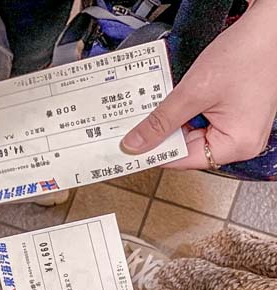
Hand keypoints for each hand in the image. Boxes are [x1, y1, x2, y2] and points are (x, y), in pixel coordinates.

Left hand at [121, 0, 276, 168]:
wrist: (270, 26)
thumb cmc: (247, 53)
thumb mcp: (193, 92)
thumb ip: (161, 121)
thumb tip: (135, 144)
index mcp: (237, 144)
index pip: (184, 160)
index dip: (154, 154)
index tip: (128, 149)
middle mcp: (241, 142)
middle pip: (187, 148)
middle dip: (162, 135)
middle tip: (133, 127)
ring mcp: (239, 128)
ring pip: (192, 134)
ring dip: (172, 122)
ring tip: (154, 108)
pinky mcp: (235, 116)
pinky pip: (201, 121)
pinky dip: (185, 112)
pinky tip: (172, 101)